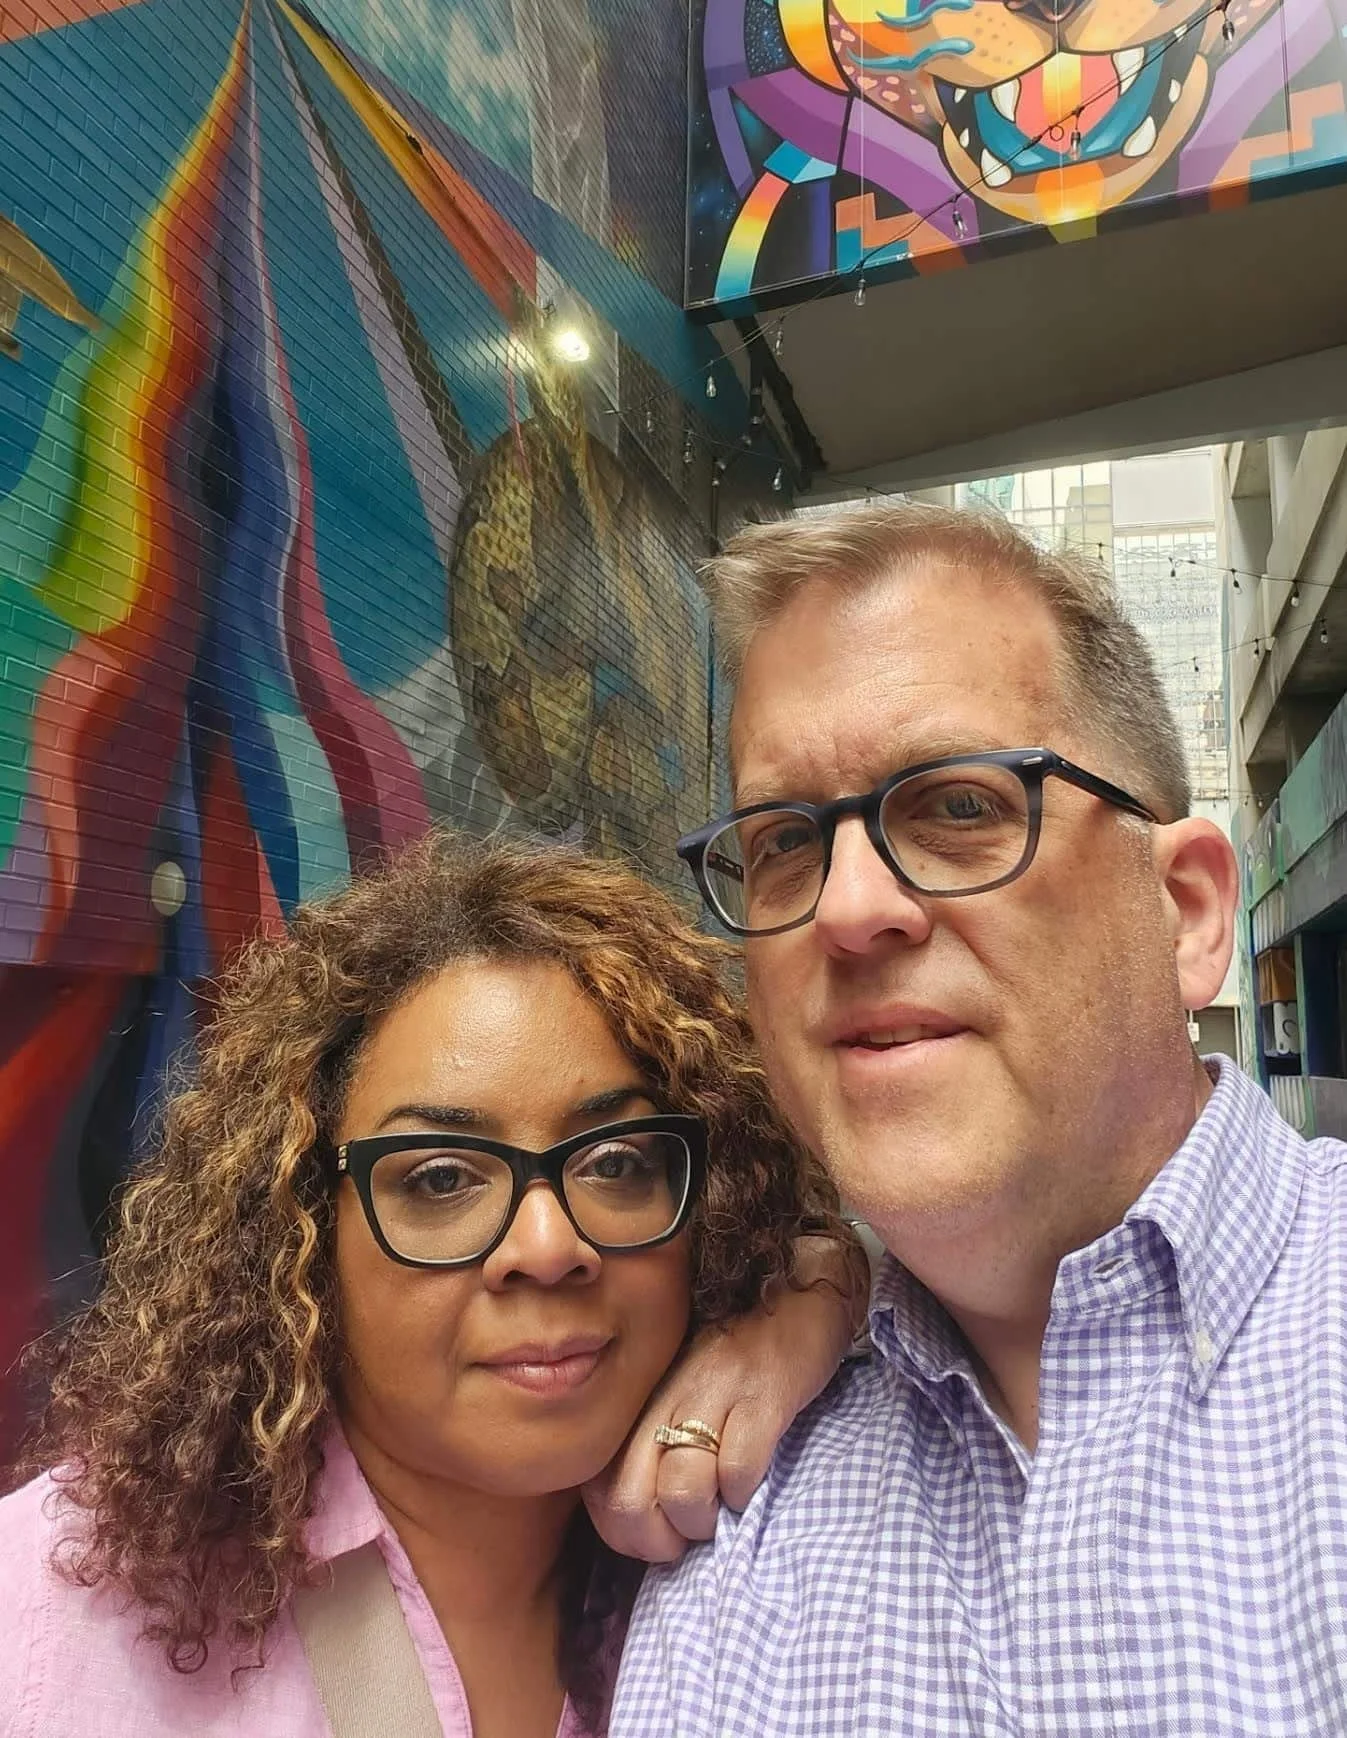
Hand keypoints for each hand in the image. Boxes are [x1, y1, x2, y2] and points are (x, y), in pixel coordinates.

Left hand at [583, 1234, 868, 1561]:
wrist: (793, 1296)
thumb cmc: (732, 1361)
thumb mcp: (678, 1396)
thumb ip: (651, 1444)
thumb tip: (643, 1520)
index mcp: (638, 1401)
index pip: (600, 1493)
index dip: (628, 1537)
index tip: (663, 1538)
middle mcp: (664, 1395)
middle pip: (628, 1502)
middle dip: (660, 1542)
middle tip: (691, 1536)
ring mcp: (712, 1391)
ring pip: (682, 1490)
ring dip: (705, 1520)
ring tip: (723, 1510)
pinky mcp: (762, 1393)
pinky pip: (739, 1468)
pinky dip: (744, 1493)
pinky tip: (751, 1484)